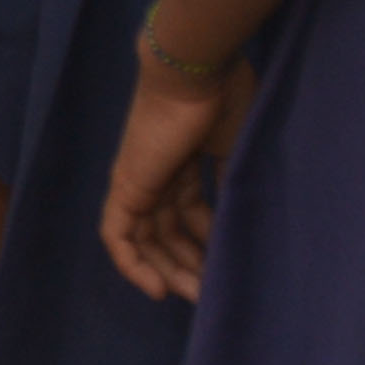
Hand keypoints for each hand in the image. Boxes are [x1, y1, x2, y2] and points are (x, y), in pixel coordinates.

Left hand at [100, 46, 255, 299]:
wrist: (195, 67)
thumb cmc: (224, 95)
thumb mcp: (237, 144)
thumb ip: (235, 178)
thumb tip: (247, 213)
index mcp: (184, 161)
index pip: (189, 213)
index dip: (208, 242)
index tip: (228, 267)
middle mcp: (157, 173)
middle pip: (167, 230)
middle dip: (191, 264)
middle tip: (215, 293)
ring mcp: (139, 179)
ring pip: (145, 238)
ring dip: (170, 271)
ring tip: (198, 296)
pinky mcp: (127, 185)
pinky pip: (117, 234)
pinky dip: (133, 264)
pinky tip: (158, 290)